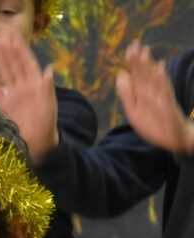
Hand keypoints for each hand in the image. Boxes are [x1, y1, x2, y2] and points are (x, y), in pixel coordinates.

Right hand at [0, 32, 58, 162]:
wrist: (36, 146)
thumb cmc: (46, 129)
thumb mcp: (49, 108)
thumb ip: (47, 89)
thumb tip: (48, 70)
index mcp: (36, 87)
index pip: (28, 65)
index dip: (22, 52)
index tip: (16, 39)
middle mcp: (24, 88)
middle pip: (16, 66)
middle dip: (9, 53)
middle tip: (1, 39)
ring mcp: (14, 96)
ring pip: (6, 75)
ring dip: (0, 62)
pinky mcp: (5, 106)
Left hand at [116, 40, 193, 155]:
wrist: (173, 140)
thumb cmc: (154, 123)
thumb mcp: (134, 110)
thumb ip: (127, 94)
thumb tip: (120, 74)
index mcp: (143, 93)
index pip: (137, 75)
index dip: (133, 62)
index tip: (129, 48)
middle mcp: (153, 92)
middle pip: (145, 74)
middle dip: (140, 60)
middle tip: (135, 44)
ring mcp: (162, 98)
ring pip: (154, 80)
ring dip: (150, 67)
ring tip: (145, 54)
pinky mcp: (169, 106)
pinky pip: (165, 92)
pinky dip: (162, 81)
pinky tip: (160, 70)